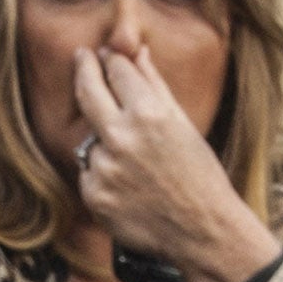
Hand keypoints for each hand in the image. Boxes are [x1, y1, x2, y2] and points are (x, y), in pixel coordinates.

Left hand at [72, 47, 279, 281]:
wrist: (201, 229)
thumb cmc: (199, 174)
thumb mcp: (182, 124)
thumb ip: (155, 86)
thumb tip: (136, 52)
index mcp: (149, 114)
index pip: (117, 71)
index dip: (111, 60)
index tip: (104, 54)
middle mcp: (121, 138)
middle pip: (87, 91)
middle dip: (83, 68)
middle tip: (80, 56)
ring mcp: (103, 168)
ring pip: (90, 140)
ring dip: (105, 143)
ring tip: (137, 163)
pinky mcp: (93, 196)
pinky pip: (89, 173)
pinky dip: (103, 175)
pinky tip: (129, 186)